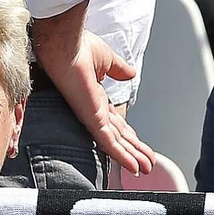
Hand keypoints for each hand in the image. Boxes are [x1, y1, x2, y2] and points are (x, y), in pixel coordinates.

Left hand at [34, 28, 154, 175]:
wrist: (66, 44)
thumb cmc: (78, 47)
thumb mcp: (106, 60)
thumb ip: (118, 69)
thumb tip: (131, 74)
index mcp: (97, 98)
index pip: (117, 123)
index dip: (130, 135)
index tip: (140, 145)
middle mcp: (94, 111)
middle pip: (119, 137)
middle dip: (135, 151)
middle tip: (147, 165)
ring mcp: (93, 117)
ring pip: (116, 143)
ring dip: (132, 157)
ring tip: (145, 170)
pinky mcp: (91, 119)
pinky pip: (109, 142)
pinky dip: (123, 156)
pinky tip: (133, 167)